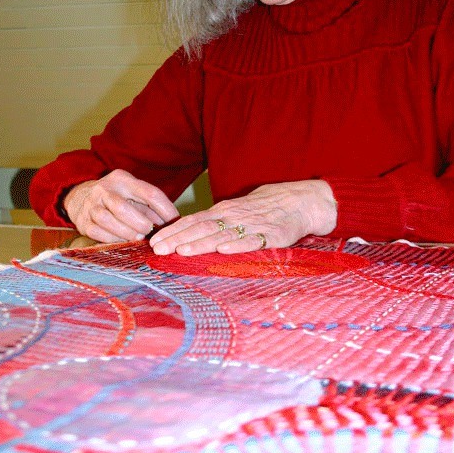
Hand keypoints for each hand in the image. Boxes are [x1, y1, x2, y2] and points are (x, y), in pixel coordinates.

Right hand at [63, 169, 178, 242]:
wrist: (79, 196)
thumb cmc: (116, 197)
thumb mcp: (133, 194)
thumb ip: (151, 208)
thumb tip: (173, 224)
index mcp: (123, 180)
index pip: (149, 193)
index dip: (165, 209)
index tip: (175, 221)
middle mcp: (104, 190)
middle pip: (123, 208)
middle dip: (140, 223)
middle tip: (149, 231)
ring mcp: (91, 205)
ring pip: (107, 220)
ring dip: (126, 232)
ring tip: (137, 237)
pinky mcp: (83, 222)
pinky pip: (98, 233)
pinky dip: (113, 239)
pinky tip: (122, 240)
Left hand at [149, 180, 336, 255]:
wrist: (299, 201)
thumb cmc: (263, 208)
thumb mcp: (235, 211)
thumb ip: (214, 223)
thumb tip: (186, 236)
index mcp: (223, 211)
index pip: (193, 221)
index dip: (173, 231)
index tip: (154, 242)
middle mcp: (233, 217)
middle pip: (202, 228)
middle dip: (178, 238)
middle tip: (157, 249)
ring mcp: (252, 225)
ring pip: (222, 234)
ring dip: (201, 243)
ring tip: (182, 251)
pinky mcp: (271, 235)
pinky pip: (253, 241)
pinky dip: (238, 245)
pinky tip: (224, 250)